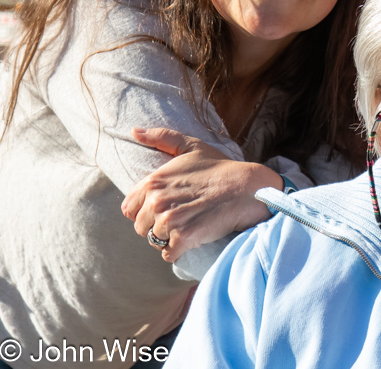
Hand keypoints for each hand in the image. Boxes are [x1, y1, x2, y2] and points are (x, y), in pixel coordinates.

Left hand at [121, 127, 282, 261]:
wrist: (247, 187)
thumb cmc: (220, 167)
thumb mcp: (191, 146)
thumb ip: (161, 138)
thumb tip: (134, 131)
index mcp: (153, 182)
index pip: (129, 209)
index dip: (145, 211)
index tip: (164, 209)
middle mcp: (157, 202)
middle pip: (141, 228)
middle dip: (157, 226)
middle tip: (181, 218)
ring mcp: (169, 221)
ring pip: (154, 241)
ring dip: (169, 239)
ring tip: (188, 227)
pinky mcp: (184, 237)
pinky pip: (168, 254)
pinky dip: (178, 251)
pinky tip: (192, 239)